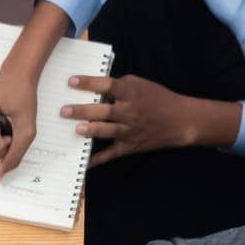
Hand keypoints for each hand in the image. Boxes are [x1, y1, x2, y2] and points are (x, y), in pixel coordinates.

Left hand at [65, 74, 211, 167]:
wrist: (181, 121)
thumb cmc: (159, 99)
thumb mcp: (142, 85)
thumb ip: (121, 85)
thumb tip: (98, 88)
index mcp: (132, 93)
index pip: (108, 85)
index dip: (90, 82)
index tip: (71, 81)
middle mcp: (130, 111)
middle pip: (104, 110)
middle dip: (83, 110)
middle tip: (64, 110)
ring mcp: (130, 130)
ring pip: (108, 131)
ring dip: (92, 131)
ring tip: (77, 129)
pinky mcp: (131, 146)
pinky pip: (113, 154)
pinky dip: (99, 160)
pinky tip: (85, 163)